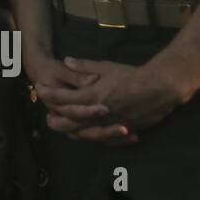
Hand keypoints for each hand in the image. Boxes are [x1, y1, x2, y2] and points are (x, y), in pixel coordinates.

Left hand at [38, 58, 185, 143]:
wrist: (159, 88)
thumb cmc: (132, 75)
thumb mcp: (105, 67)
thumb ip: (84, 66)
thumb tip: (66, 61)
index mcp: (92, 96)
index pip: (62, 98)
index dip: (49, 94)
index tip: (40, 89)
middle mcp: (97, 113)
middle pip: (68, 121)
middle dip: (54, 119)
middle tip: (46, 115)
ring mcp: (109, 124)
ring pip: (83, 133)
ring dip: (70, 130)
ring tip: (63, 126)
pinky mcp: (121, 130)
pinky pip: (102, 139)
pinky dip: (92, 137)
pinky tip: (87, 134)